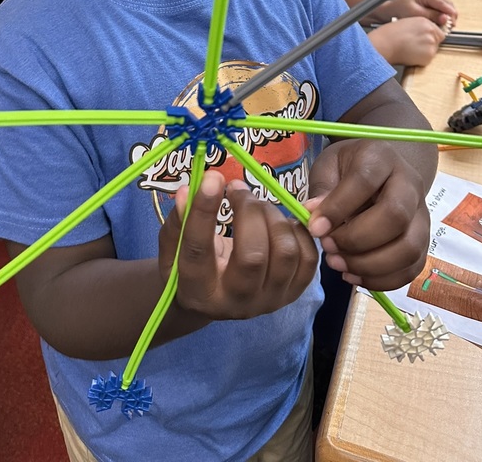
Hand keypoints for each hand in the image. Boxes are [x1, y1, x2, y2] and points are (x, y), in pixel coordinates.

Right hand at [159, 171, 317, 319]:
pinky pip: (308, 258)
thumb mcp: (173, 244)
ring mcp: (269, 301)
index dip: (206, 211)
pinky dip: (298, 230)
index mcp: (198, 290)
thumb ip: (181, 218)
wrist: (213, 299)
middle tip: (237, 189)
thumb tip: (192, 187)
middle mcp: (235, 302)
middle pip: (253, 255)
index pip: (200, 250)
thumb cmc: (188, 265)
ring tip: (256, 205)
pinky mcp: (293, 293)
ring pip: (285, 253)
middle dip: (249, 211)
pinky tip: (279, 220)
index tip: (214, 177)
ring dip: (273, 216)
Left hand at [306, 140, 429, 291]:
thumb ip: (322, 190)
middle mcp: (410, 184)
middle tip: (328, 247)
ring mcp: (422, 214)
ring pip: (409, 248)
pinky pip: (412, 268)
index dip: (338, 207)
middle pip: (395, 217)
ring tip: (338, 264)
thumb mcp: (328, 167)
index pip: (365, 181)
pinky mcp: (424, 241)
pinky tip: (354, 275)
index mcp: (381, 157)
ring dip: (370, 265)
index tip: (314, 228)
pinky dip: (382, 280)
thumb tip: (315, 218)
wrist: (380, 172)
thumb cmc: (347, 168)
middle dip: (357, 240)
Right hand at [368, 16, 445, 66]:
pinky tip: (410, 55)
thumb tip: (424, 34)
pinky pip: (427, 60)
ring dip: (425, 52)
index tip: (423, 40)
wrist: (384, 44)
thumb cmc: (389, 34)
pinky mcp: (428, 56)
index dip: (430, 36)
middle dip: (429, 44)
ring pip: (433, 51)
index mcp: (425, 21)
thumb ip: (419, 27)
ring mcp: (431, 44)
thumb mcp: (406, 23)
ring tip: (410, 50)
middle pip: (437, 41)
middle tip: (415, 46)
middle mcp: (430, 31)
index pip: (437, 31)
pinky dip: (420, 60)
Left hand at [384, 0, 457, 26]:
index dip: (449, 12)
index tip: (453, 21)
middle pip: (447, 3)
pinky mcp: (431, 3)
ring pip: (446, 7)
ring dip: (447, 16)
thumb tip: (445, 19)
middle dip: (450, 15)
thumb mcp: (415, 13)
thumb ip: (431, 16)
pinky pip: (442, 10)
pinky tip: (442, 23)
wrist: (392, 11)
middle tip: (450, 26)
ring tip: (447, 26)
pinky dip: (443, 16)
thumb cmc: (400, 10)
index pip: (442, 2)